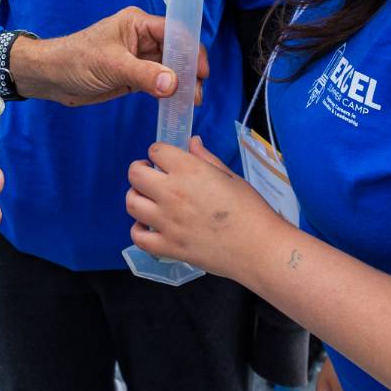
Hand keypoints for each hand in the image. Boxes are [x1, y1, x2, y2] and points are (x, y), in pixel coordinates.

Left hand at [10, 6, 209, 108]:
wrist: (51, 77)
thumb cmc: (74, 60)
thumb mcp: (111, 65)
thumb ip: (143, 74)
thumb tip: (173, 84)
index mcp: (137, 23)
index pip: (174, 31)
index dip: (191, 50)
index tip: (202, 71)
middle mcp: (142, 38)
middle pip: (177, 51)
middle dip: (190, 70)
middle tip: (198, 93)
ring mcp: (139, 58)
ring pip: (170, 68)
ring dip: (182, 84)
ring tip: (192, 102)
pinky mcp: (134, 76)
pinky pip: (159, 82)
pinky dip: (169, 92)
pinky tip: (178, 104)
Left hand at [124, 137, 277, 279]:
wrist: (259, 248)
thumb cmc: (251, 210)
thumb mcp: (230, 176)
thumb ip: (205, 158)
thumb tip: (192, 142)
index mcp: (189, 170)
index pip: (156, 150)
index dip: (160, 153)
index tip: (166, 161)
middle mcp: (172, 193)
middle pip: (135, 174)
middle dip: (141, 171)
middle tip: (152, 176)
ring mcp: (167, 222)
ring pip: (131, 203)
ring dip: (137, 198)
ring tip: (149, 200)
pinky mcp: (168, 247)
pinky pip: (138, 237)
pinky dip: (139, 231)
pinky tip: (150, 226)